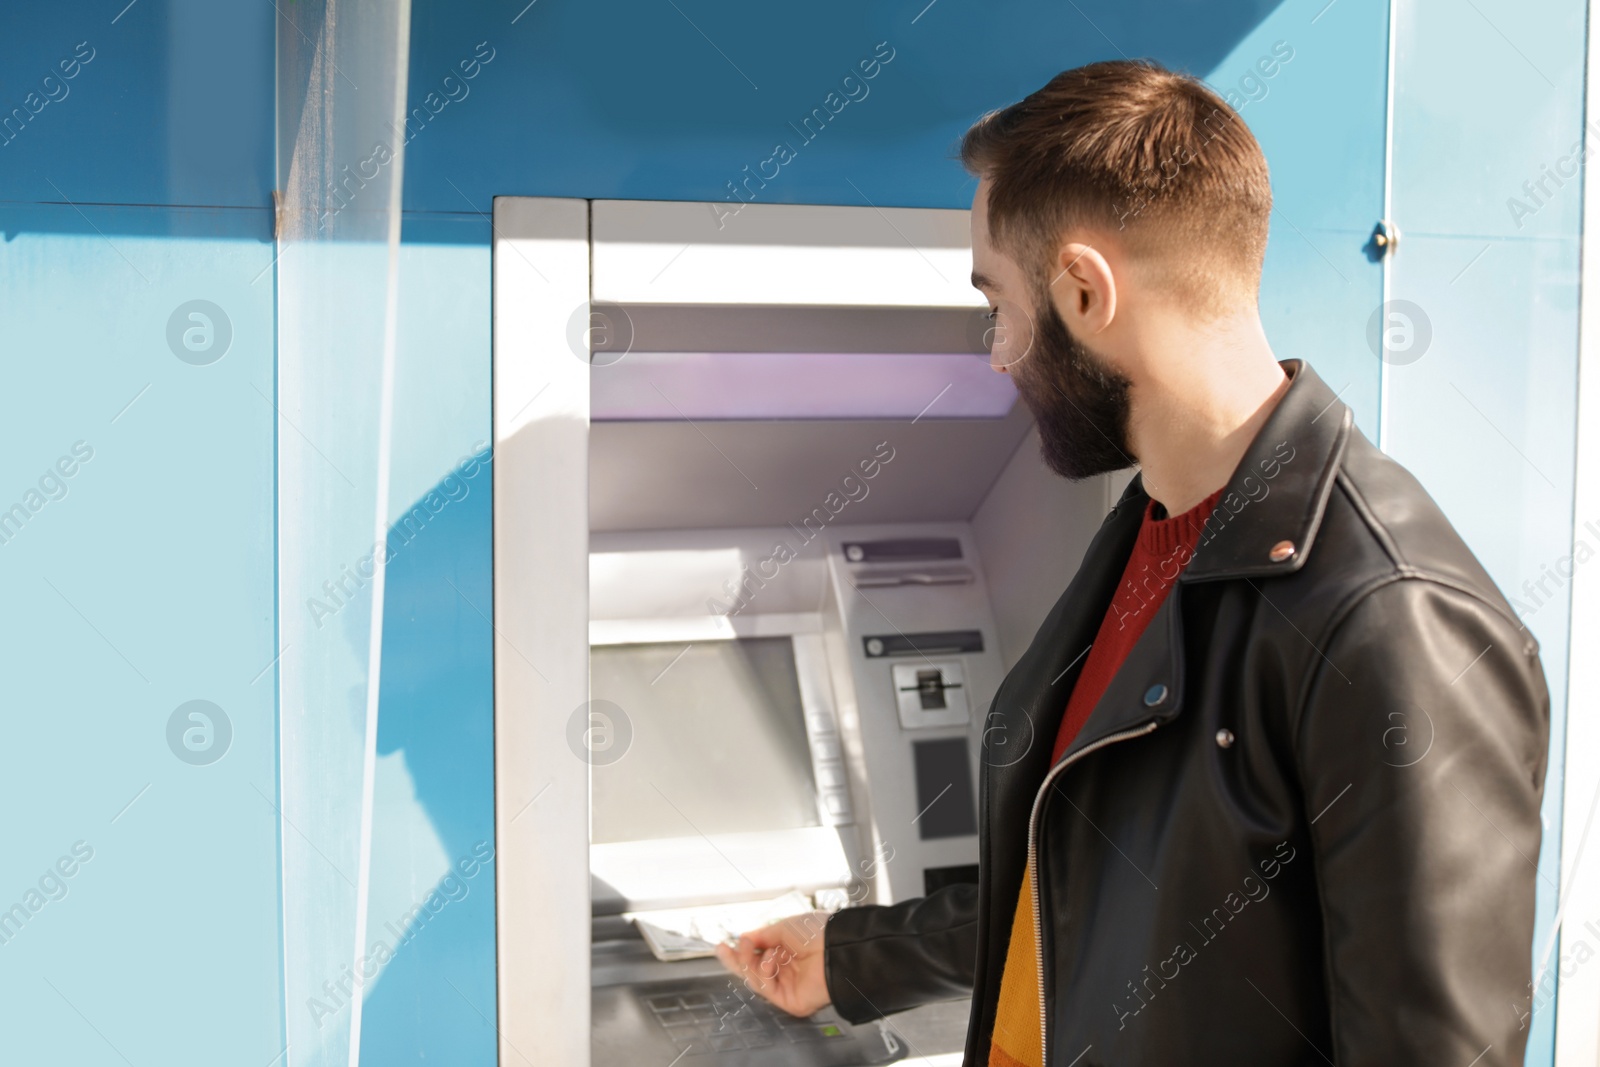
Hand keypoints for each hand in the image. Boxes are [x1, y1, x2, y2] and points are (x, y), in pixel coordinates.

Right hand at [714, 911, 832, 1017]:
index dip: (743, 951)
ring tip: (748, 947)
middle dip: (737, 960)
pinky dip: (762, 974)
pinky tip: (768, 961)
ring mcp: (789, 987)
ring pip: (757, 980)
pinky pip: (766, 989)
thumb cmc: (819, 933)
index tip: (726, 944)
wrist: (836, 947)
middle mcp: (789, 971)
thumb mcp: (784, 927)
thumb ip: (762, 935)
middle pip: (754, 971)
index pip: (760, 956)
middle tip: (722, 949)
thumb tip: (745, 937)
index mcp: (789, 953)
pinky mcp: (790, 1001)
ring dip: (749, 962)